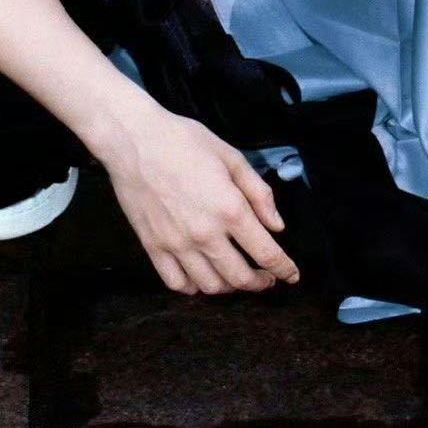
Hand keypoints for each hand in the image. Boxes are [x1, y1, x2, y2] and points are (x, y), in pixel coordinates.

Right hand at [102, 104, 301, 295]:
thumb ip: (259, 193)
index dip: (284, 269)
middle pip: (240, 278)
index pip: (266, 252)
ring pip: (210, 286)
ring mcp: (177, 244)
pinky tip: (200, 277)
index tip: (291, 275)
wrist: (135, 140)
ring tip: (235, 276)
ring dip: (229, 287)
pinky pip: (176, 283)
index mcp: (230, 209)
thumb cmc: (184, 141)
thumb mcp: (231, 157)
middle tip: (266, 277)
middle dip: (260, 282)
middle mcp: (205, 233)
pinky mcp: (153, 247)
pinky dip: (193, 287)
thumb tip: (276, 225)